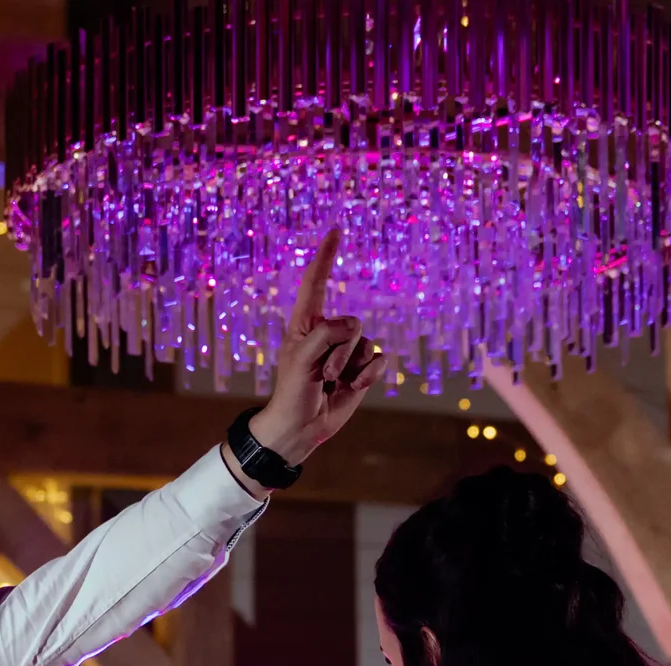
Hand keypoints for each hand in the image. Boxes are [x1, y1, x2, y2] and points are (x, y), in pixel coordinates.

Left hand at [249, 229, 385, 463]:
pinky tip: (351, 388)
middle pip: (351, 323)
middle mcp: (327, 333)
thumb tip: (354, 326)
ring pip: (365, 343)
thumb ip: (325, 334)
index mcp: (305, 324)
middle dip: (340, 350)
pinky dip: (367, 375)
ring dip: (349, 367)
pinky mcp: (361, 370)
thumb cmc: (292, 394)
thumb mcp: (301, 359)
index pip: (317, 284)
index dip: (326, 257)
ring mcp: (346, 352)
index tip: (335, 231)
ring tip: (330, 383)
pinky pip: (378, 360)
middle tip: (321, 375)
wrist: (301, 429)